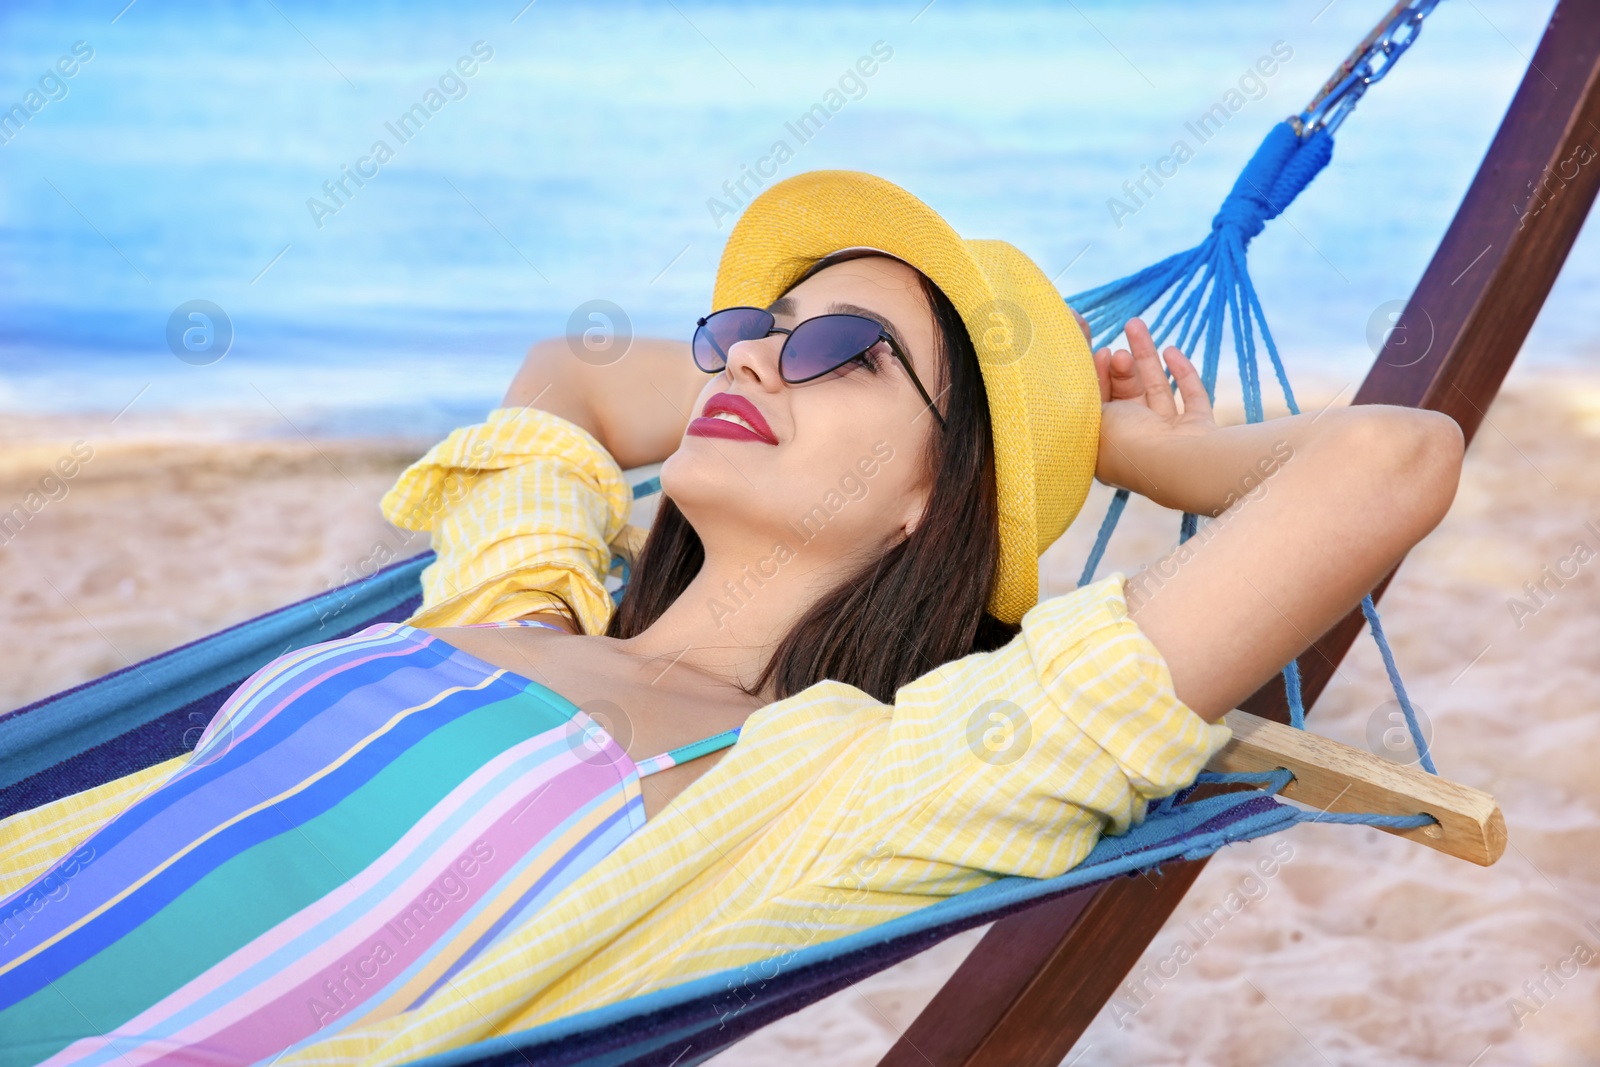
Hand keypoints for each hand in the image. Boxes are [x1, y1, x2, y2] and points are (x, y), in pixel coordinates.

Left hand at [1092, 318, 1216, 494]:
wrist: (1173, 462)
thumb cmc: (1124, 442)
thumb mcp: (1087, 410)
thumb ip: (1081, 383)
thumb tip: (1073, 352)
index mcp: (1108, 449)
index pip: (1101, 406)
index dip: (1098, 376)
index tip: (1098, 351)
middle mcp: (1139, 446)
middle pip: (1128, 398)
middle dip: (1121, 367)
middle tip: (1115, 348)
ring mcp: (1172, 439)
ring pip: (1157, 392)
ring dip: (1146, 358)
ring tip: (1135, 324)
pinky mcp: (1200, 429)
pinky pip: (1192, 398)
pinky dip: (1183, 374)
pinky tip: (1171, 349)